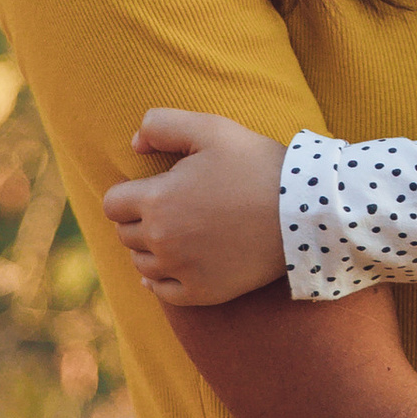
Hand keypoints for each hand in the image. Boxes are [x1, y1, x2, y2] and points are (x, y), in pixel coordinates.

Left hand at [102, 109, 290, 305]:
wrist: (304, 211)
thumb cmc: (256, 165)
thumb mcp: (211, 128)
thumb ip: (161, 125)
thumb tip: (134, 144)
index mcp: (156, 201)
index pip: (113, 204)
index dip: (129, 193)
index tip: (151, 188)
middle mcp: (161, 241)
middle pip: (125, 234)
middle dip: (141, 219)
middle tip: (171, 207)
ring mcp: (181, 271)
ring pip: (141, 263)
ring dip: (151, 248)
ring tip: (178, 233)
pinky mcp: (202, 292)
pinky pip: (163, 292)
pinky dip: (162, 280)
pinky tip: (173, 266)